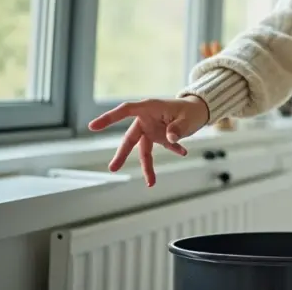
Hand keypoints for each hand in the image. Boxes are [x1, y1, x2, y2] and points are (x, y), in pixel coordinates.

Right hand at [88, 96, 210, 186]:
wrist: (198, 110)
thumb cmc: (190, 109)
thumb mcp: (187, 118)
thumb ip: (178, 128)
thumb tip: (170, 139)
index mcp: (149, 108)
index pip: (125, 110)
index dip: (109, 118)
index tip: (93, 126)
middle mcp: (147, 120)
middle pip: (130, 138)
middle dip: (122, 154)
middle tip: (113, 169)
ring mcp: (153, 130)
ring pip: (144, 150)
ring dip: (147, 166)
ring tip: (151, 183)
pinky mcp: (161, 138)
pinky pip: (162, 149)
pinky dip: (172, 151)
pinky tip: (183, 153)